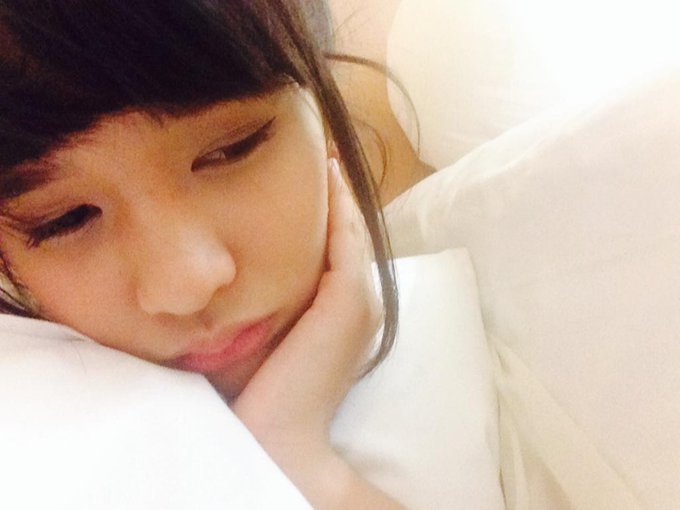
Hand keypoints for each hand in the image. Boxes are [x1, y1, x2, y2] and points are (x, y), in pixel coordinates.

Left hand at [231, 159, 401, 507]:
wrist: (278, 431)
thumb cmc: (263, 388)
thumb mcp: (268, 331)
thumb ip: (270, 296)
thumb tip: (241, 263)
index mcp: (342, 308)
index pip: (338, 246)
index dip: (327, 208)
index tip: (306, 172)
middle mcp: (360, 298)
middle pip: (350, 230)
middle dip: (337, 192)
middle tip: (319, 149)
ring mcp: (360, 296)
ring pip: (352, 227)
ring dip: (339, 189)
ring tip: (323, 152)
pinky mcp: (349, 296)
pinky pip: (346, 235)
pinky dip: (338, 203)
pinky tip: (323, 172)